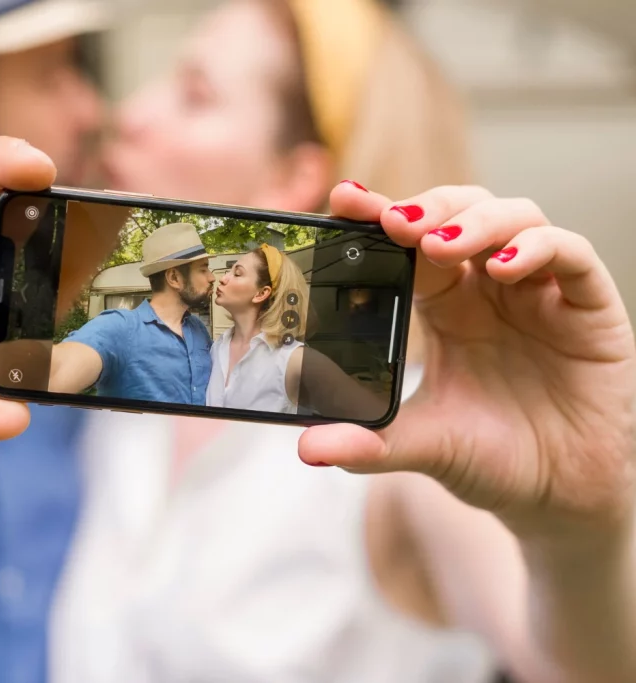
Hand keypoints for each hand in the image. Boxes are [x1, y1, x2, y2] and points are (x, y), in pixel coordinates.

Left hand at [299, 183, 635, 537]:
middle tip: (394, 222)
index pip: (410, 243)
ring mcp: (541, 293)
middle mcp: (491, 288)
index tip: (344, 200)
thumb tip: (307, 448)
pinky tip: (504, 267)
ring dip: (475, 221)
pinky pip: (571, 255)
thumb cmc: (492, 458)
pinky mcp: (590, 308)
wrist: (560, 499)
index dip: (380, 215)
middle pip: (462, 212)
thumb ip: (369, 442)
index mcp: (445, 306)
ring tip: (438, 245)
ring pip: (516, 217)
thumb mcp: (424, 446)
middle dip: (428, 207)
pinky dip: (538, 248)